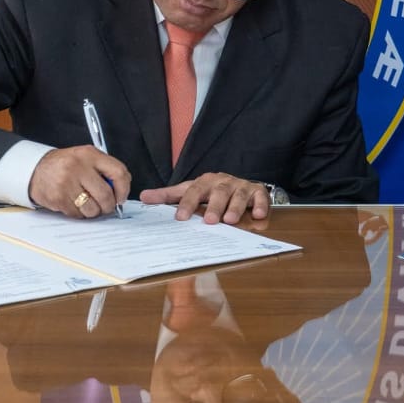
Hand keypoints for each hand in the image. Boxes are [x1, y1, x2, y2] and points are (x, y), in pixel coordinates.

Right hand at [28, 145, 130, 218]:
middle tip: (107, 206)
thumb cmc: (66, 164)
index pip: (118, 172)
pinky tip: (75, 204)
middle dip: (109, 205)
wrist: (36, 168)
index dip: (124, 189)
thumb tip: (121, 190)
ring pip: (92, 208)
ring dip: (94, 211)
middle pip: (106, 195)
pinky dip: (80, 213)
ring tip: (89, 204)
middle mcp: (78, 167)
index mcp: (90, 155)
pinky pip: (77, 214)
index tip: (122, 197)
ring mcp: (66, 183)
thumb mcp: (86, 158)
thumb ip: (105, 170)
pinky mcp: (57, 198)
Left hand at [140, 173, 270, 224]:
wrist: (238, 185)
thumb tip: (142, 197)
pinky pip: (260, 197)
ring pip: (239, 195)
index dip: (188, 203)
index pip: (194, 190)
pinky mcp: (257, 192)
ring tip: (231, 220)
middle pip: (218, 192)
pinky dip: (260, 205)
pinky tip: (258, 215)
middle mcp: (223, 182)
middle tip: (210, 221)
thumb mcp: (190, 191)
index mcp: (205, 181)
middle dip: (214, 206)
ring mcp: (241, 187)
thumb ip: (168, 196)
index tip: (181, 218)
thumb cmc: (211, 192)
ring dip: (236, 207)